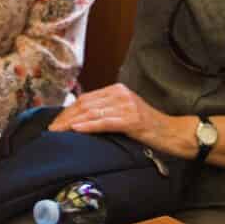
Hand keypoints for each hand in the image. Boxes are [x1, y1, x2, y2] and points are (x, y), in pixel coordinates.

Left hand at [50, 82, 190, 154]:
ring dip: (71, 123)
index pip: (85, 99)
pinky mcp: (132, 119)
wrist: (173, 133)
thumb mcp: (125, 113)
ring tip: (58, 132)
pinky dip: (89, 125)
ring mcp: (127, 106)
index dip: (67, 111)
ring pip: (92, 113)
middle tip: (51, 130)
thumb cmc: (148, 127)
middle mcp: (120, 94)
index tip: (54, 123)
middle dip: (65, 118)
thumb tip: (79, 120)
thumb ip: (106, 111)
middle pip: (85, 104)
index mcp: (117, 90)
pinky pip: (105, 122)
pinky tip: (76, 129)